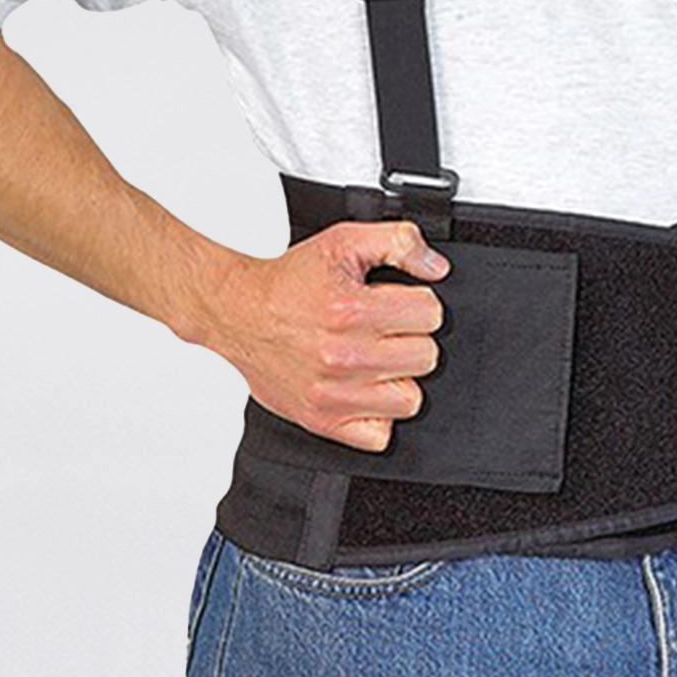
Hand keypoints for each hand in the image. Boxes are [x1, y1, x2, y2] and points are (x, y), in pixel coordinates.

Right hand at [214, 221, 450, 450]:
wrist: (239, 312)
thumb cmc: (290, 281)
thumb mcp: (344, 241)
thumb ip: (398, 242)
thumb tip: (437, 268)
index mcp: (352, 310)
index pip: (430, 314)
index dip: (419, 303)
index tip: (398, 302)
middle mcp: (345, 356)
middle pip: (426, 357)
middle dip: (412, 338)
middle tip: (385, 329)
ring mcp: (335, 395)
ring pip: (410, 399)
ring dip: (399, 377)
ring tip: (376, 358)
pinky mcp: (324, 421)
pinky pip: (380, 435)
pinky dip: (378, 414)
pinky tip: (364, 388)